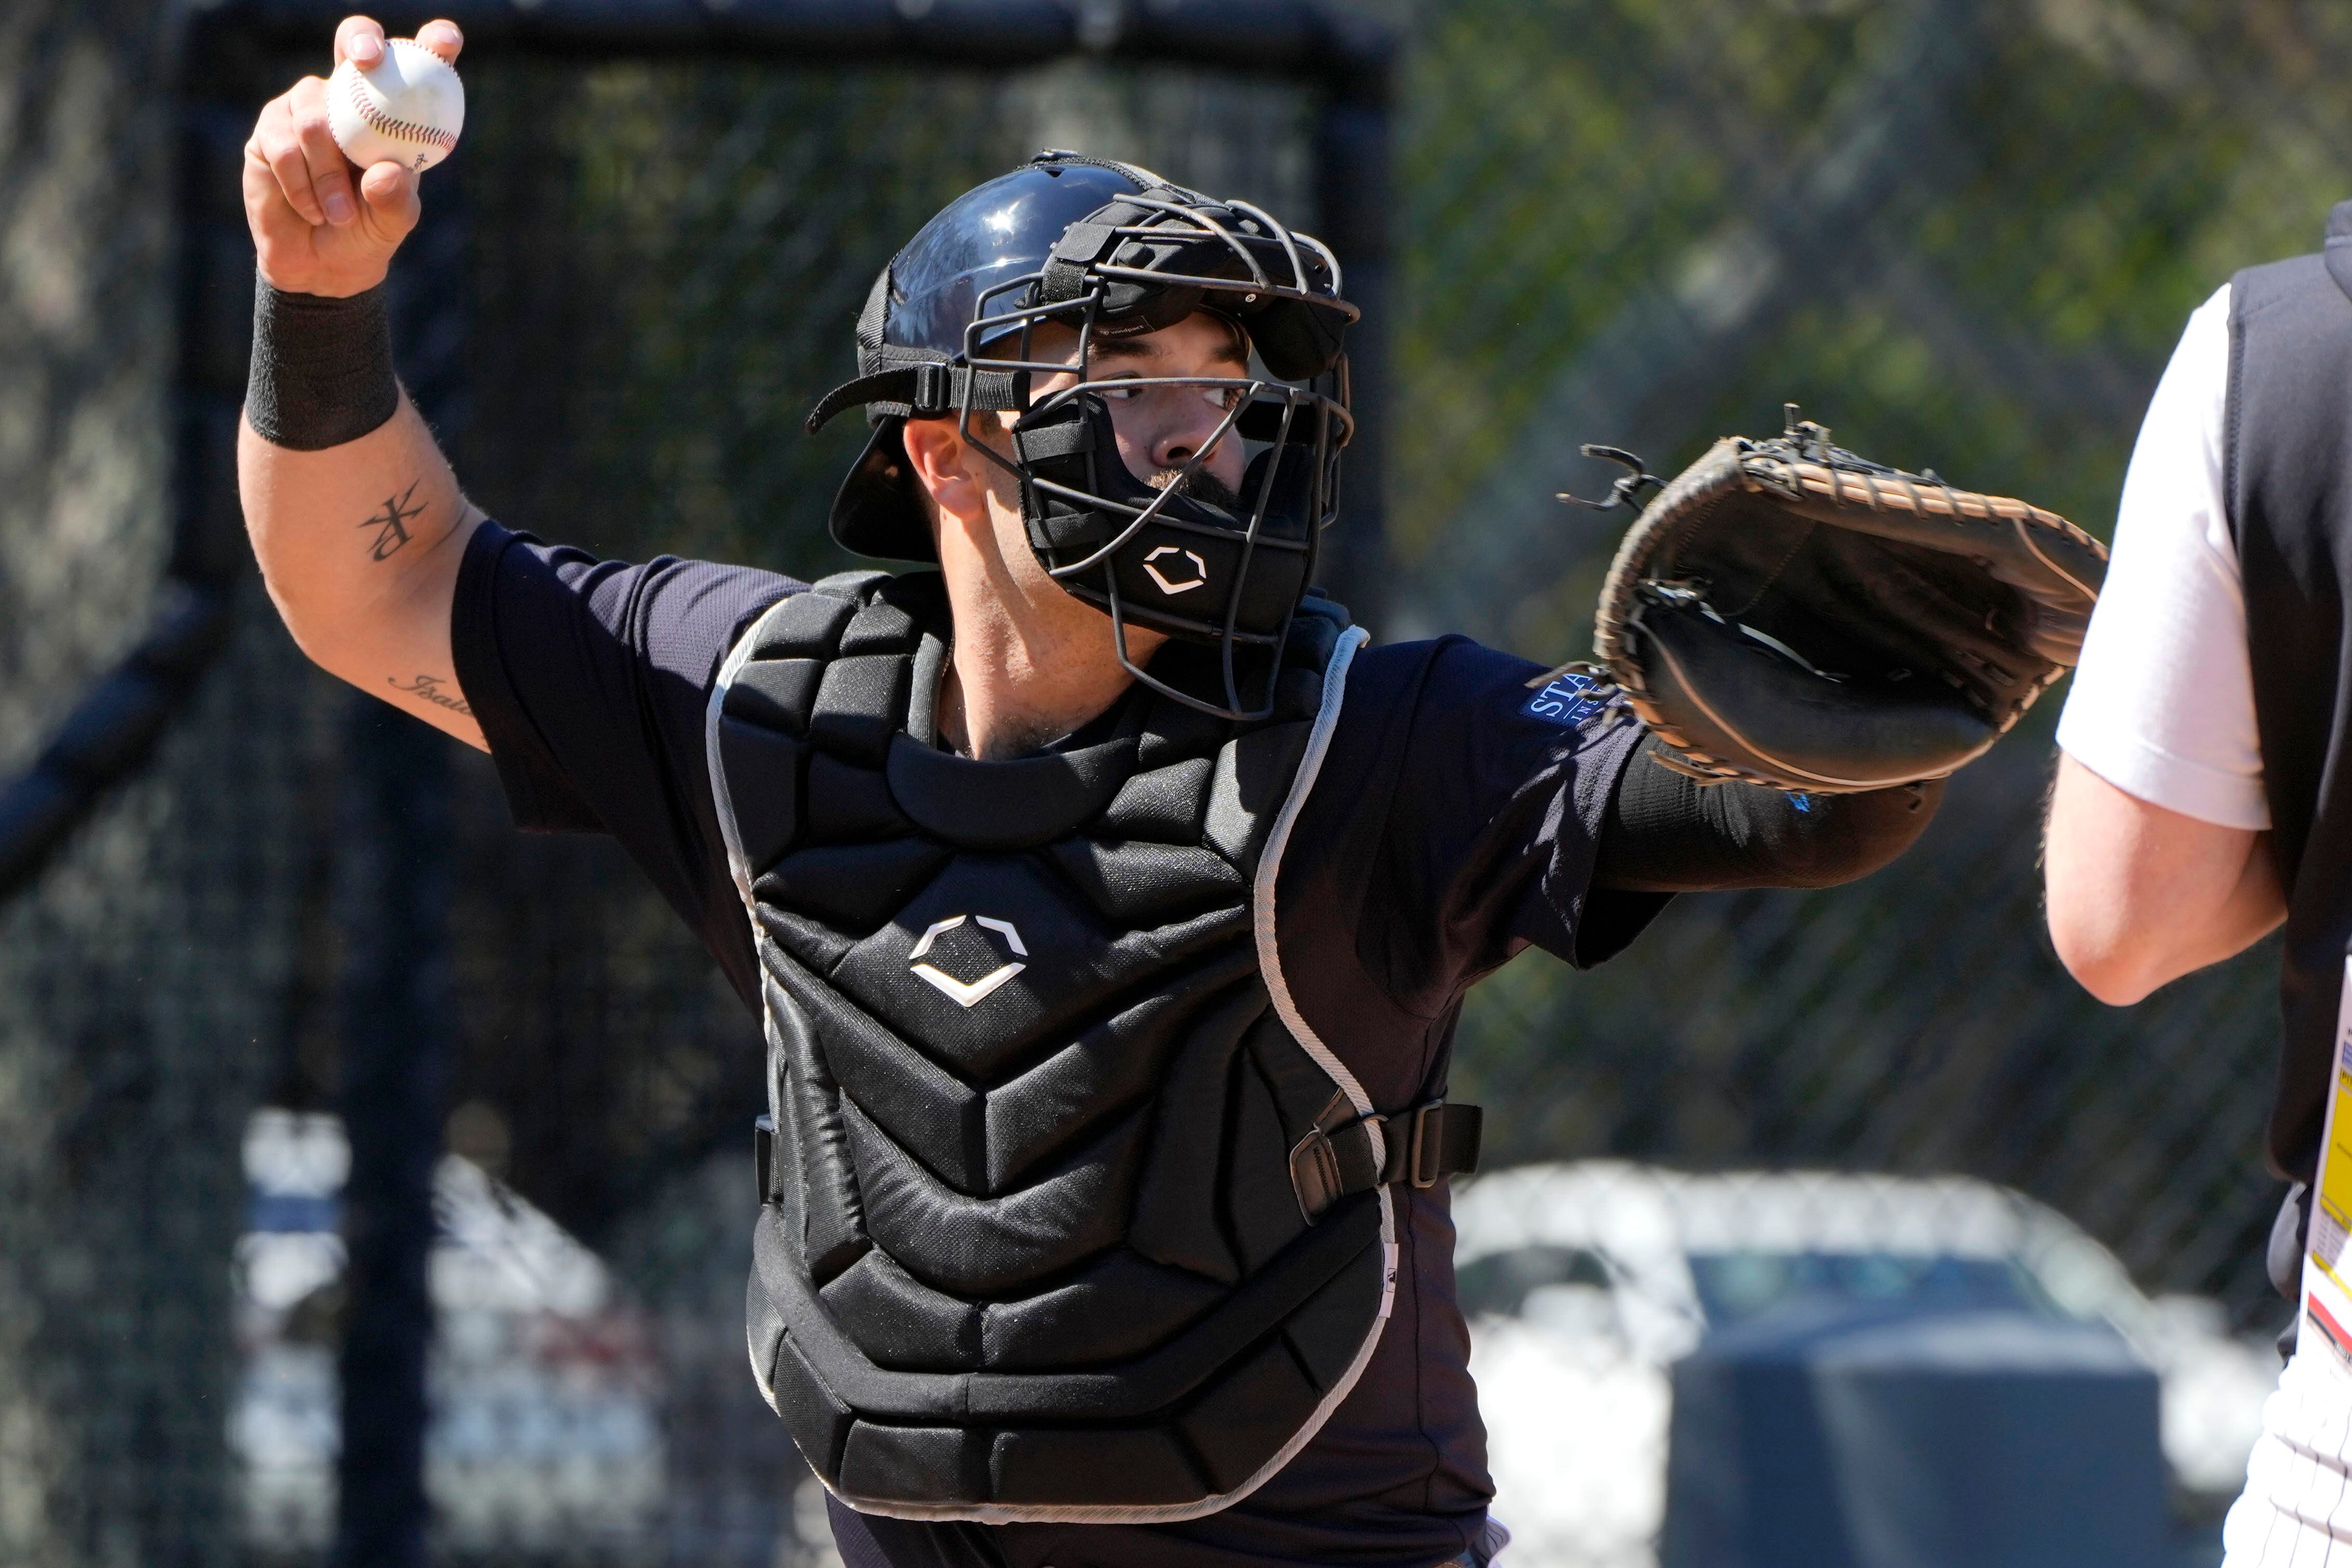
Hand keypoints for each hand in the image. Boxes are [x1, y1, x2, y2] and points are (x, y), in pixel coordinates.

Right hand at [242, 15, 463, 296]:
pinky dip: (303, 185)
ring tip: (342, 215)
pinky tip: (315, 211)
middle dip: (362, 43)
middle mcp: (347, 96)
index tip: (447, 39)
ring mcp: (304, 107)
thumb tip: (386, 171)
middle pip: (352, 42)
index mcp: (392, 108)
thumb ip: (395, 198)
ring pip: (315, 119)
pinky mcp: (270, 130)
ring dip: (329, 174)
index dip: (432, 43)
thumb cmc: (368, 230)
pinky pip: (284, 145)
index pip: (416, 63)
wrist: (323, 263)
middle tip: (369, 60)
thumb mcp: (394, 221)